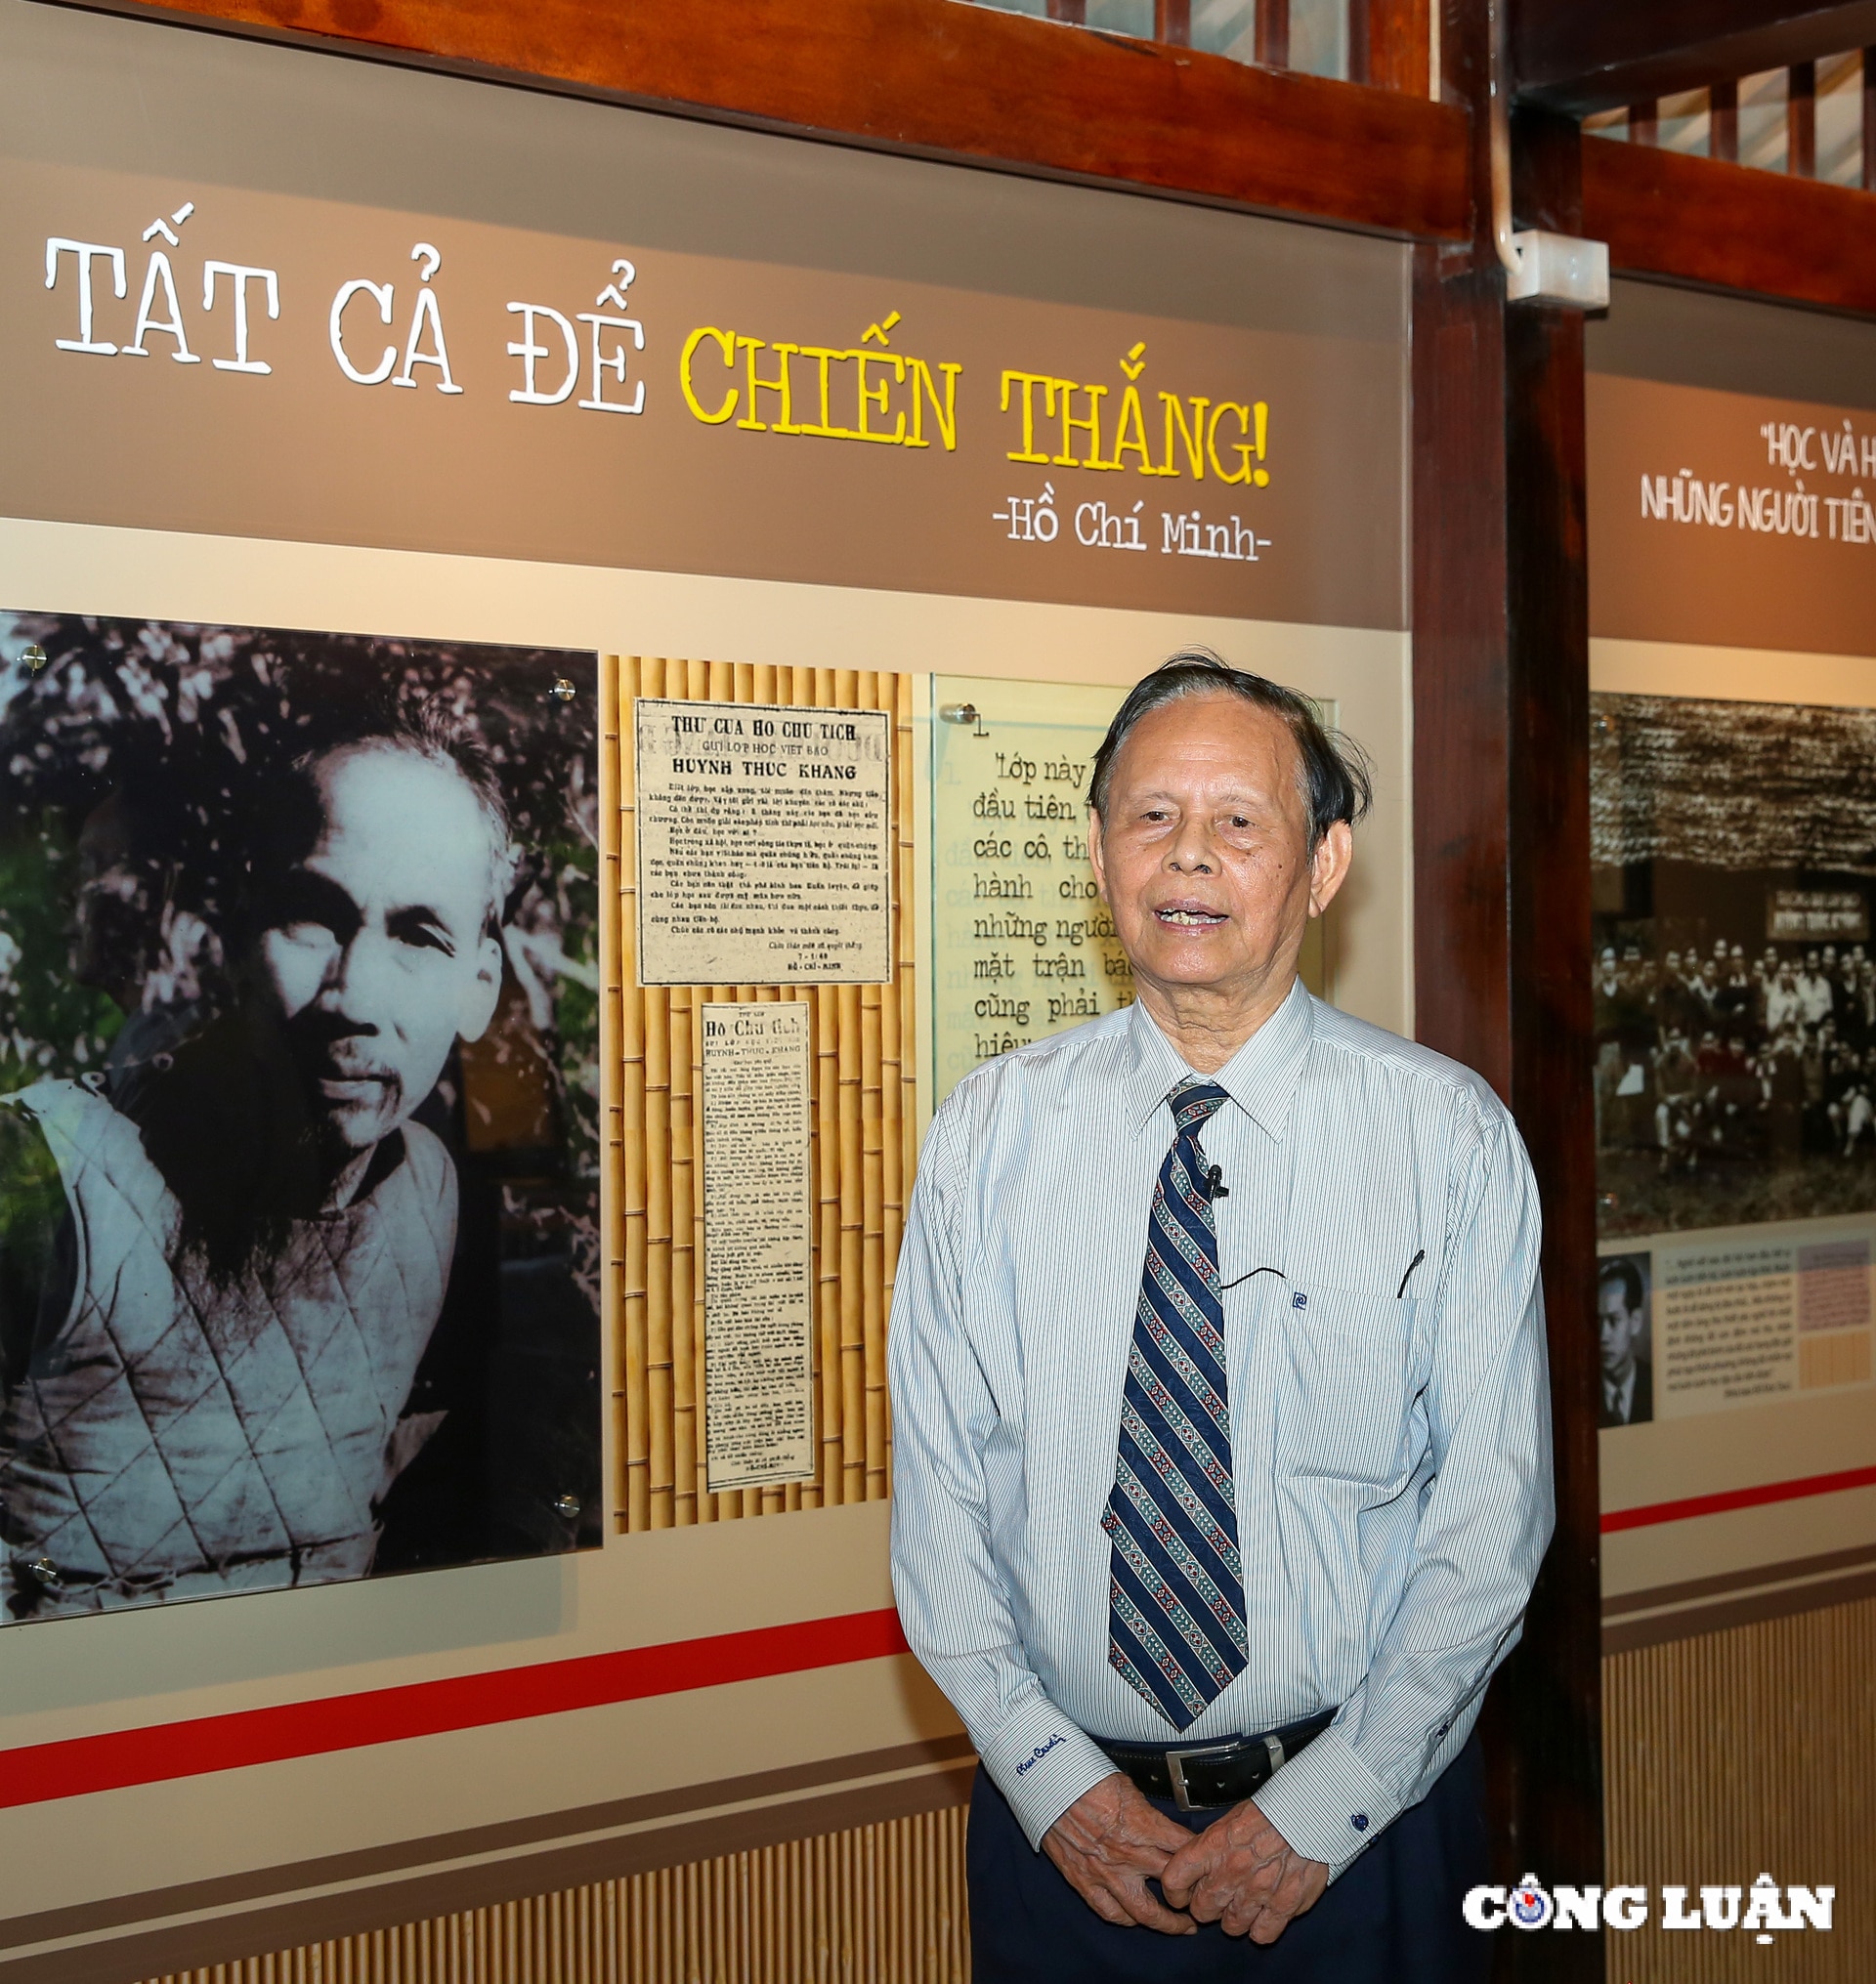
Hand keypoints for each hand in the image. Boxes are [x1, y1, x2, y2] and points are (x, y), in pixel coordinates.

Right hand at [1041, 1773, 1197, 1934]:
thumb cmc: (1084, 1777)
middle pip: (1174, 1886)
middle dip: (1193, 1895)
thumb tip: (1158, 1823)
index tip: (1206, 1863)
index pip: (1185, 1850)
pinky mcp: (1085, 1882)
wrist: (1048, 1783)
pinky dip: (1127, 1919)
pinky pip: (1111, 1912)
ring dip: (1169, 1923)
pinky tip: (1136, 1919)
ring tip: (1182, 1925)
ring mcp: (1107, 1873)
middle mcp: (1130, 1855)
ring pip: (1147, 1913)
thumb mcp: (1128, 1786)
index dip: (1200, 1858)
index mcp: (1144, 1826)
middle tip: (1203, 1899)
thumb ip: (1146, 1812)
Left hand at [1159, 1799, 1328, 1942]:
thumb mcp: (1231, 1818)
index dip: (1175, 1891)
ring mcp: (1258, 1891)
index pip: (1174, 1880)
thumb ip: (1210, 1846)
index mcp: (1214, 1845)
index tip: (1181, 1892)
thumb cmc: (1272, 1810)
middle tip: (1218, 1895)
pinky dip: (1261, 1928)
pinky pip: (1261, 1934)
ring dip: (1235, 1918)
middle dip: (1206, 1906)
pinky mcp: (1284, 1905)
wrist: (1310, 1811)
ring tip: (1244, 1902)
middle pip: (1201, 1910)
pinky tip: (1264, 1913)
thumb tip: (1196, 1865)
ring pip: (1230, 1927)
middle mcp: (1232, 1871)